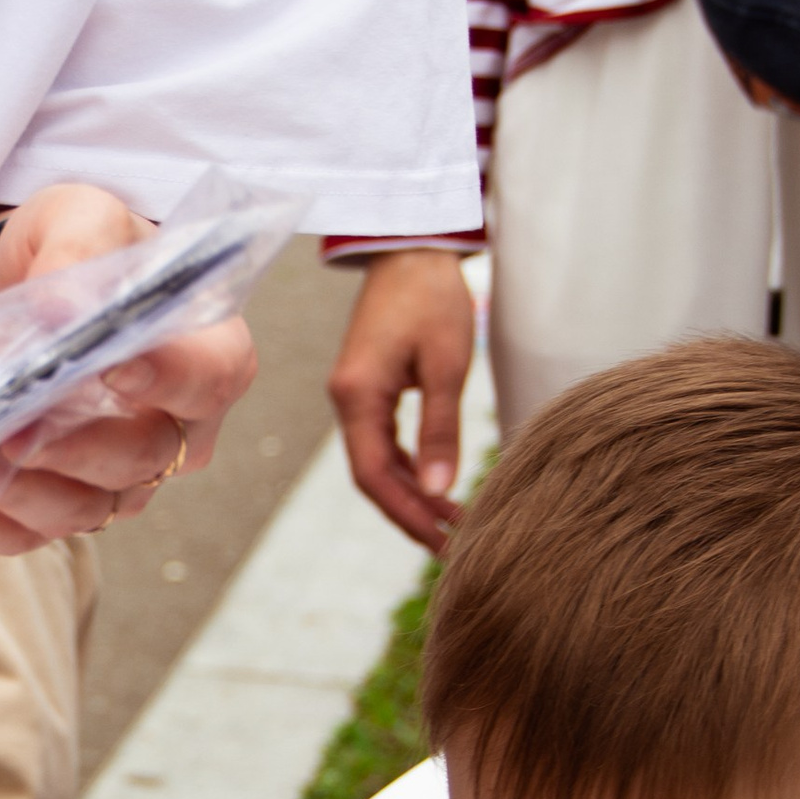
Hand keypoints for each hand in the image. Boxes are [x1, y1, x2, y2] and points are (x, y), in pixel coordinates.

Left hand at [0, 187, 256, 557]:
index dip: (170, 379)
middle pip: (144, 458)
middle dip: (74, 448)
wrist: (15, 295)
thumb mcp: (75, 217)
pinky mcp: (60, 508)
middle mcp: (172, 429)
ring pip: (86, 509)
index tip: (111, 366)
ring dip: (20, 490)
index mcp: (203, 352)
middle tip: (13, 428)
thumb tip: (63, 310)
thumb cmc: (70, 251)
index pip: (212, 377)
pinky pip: (28, 534)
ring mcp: (119, 479)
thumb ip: (78, 245)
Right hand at [328, 252, 473, 548]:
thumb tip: (441, 490)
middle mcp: (347, 400)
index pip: (373, 476)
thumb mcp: (446, 365)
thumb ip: (441, 430)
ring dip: (412, 496)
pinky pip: (383, 442)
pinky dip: (409, 469)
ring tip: (453, 524)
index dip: (406, 515)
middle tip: (453, 549)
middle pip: (372, 477)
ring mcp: (355, 395)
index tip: (442, 544)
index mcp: (357, 395)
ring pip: (377, 463)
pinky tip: (437, 486)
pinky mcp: (369, 388)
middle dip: (410, 515)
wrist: (412, 249)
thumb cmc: (432, 299)